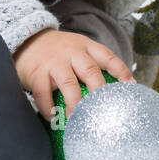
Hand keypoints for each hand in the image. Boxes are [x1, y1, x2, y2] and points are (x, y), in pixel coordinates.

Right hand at [14, 28, 135, 123]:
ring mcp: (54, 62)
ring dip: (75, 104)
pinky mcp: (37, 72)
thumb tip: (115, 91)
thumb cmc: (58, 50)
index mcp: (86, 47)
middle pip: (90, 71)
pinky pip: (43, 92)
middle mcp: (72, 53)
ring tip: (79, 120)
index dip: (121, 72)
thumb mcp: (78, 49)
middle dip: (100, 90)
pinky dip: (48, 107)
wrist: (27, 38)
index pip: (108, 57)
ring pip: (69, 83)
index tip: (131, 87)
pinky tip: (52, 117)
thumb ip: (93, 64)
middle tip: (106, 108)